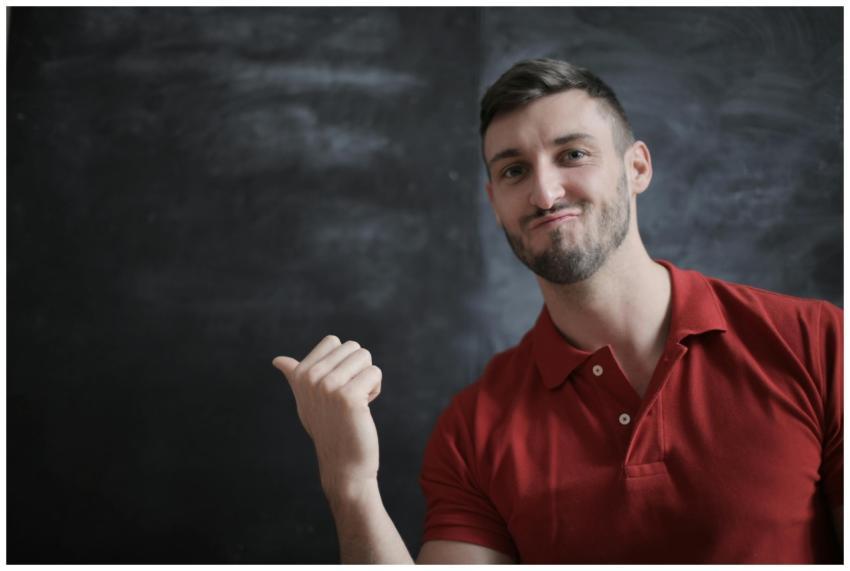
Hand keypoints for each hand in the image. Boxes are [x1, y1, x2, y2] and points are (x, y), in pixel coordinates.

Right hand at [273, 335, 381, 498]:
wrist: (342, 463)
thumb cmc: (328, 428)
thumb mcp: (305, 399)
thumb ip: (295, 376)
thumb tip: (277, 360)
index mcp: (300, 374)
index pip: (333, 341)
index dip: (342, 362)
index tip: (336, 387)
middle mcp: (311, 377)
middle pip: (352, 347)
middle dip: (357, 369)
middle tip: (348, 397)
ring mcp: (328, 386)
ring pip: (364, 356)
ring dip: (367, 378)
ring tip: (356, 401)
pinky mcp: (348, 396)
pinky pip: (374, 373)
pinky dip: (375, 389)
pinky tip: (364, 408)